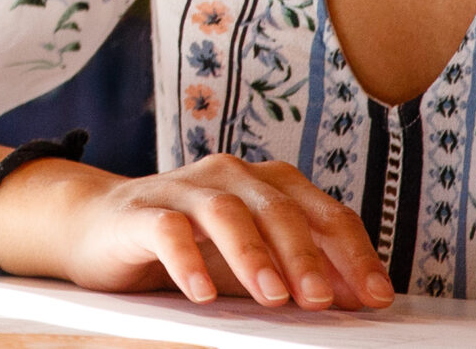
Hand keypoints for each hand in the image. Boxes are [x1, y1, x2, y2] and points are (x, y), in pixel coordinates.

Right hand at [0, 152, 392, 308]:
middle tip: (323, 300)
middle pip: (277, 208)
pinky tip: (201, 292)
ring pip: (225, 211)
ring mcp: (182, 189)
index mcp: (265, 183)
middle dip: (305, 256)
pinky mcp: (139, 211)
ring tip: (272, 298)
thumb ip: (301, 271)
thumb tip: (363, 297)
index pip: (322, 212)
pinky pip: (166, 229)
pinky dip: (186, 259)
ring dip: (252, 254)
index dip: (353, 253)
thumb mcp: (251, 261)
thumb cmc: (188, 246)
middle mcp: (228, 175)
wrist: (98, 225)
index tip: (376, 296)